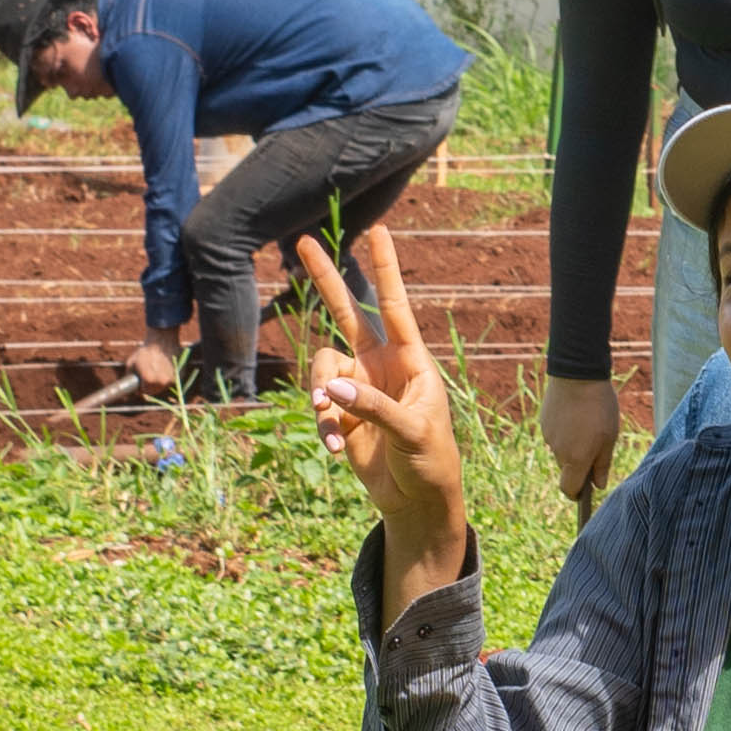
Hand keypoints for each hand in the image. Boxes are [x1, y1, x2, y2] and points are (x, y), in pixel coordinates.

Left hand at [128, 328, 181, 395]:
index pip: (144, 392)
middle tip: (148, 377)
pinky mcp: (180, 375)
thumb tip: (130, 384)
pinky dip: (168, 378)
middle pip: (155, 391)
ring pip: (164, 387)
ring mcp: (172, 380)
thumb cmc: (145, 350)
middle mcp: (161, 383)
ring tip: (156, 372)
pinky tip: (164, 370)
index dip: (141, 387)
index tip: (141, 382)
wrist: (162, 340)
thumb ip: (129, 376)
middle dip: (150, 386)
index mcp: (149, 380)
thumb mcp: (131, 363)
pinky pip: (172, 381)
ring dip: (159, 383)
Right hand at [300, 228, 468, 617]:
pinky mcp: (339, 413)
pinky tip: (334, 448)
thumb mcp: (412, 432)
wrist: (415, 500)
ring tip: (331, 426)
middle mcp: (381, 366)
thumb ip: (374, 407)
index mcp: (411, 361)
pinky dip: (322, 425)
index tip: (379, 231)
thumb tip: (331, 388)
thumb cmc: (430, 461)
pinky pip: (319, 406)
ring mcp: (357, 388)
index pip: (397, 306)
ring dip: (321, 397)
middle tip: (301, 242)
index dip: (386, 270)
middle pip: (347, 313)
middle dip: (326, 279)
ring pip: (322, 370)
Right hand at [540, 375, 619, 512]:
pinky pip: (555, 433)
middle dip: (579, 463)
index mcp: (575, 459)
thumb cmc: (599, 407)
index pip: (568, 489)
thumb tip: (598, 485)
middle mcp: (558, 451)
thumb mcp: (610, 437)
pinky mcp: (544, 421)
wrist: (577, 374)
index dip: (576, 494)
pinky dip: (565, 430)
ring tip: (588, 424)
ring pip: (561, 449)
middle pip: (566, 468)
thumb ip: (602, 464)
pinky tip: (576, 414)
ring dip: (572, 444)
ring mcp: (548, 435)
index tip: (584, 492)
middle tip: (596, 444)